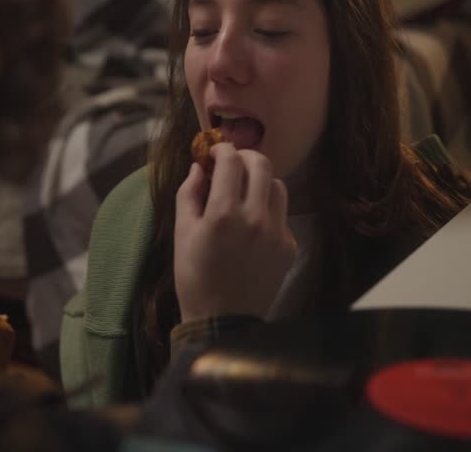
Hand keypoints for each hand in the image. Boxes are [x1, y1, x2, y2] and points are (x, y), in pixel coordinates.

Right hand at [174, 143, 296, 321]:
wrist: (223, 321)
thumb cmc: (194, 276)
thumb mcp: (182, 233)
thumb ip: (189, 194)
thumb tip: (199, 167)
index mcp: (223, 213)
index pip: (232, 160)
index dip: (222, 149)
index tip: (215, 152)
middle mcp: (255, 218)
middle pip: (262, 164)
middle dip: (245, 157)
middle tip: (232, 164)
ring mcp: (277, 233)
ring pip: (277, 186)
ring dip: (259, 181)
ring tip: (244, 193)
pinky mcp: (289, 247)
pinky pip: (282, 214)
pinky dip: (267, 210)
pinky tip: (252, 226)